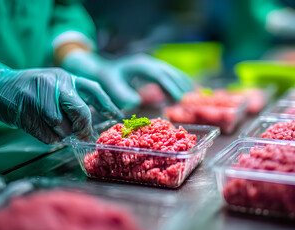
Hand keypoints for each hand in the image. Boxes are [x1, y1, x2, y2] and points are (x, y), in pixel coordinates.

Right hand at [0, 61, 122, 143]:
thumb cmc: (31, 90)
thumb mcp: (54, 87)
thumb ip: (72, 101)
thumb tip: (92, 127)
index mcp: (65, 77)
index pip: (94, 90)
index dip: (108, 105)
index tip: (117, 118)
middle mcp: (54, 83)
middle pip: (80, 111)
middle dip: (84, 128)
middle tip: (84, 136)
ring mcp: (38, 96)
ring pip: (62, 126)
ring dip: (61, 134)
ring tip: (53, 128)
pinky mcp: (24, 110)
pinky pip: (46, 135)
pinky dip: (48, 138)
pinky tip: (41, 129)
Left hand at [61, 51, 192, 109]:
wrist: (100, 70)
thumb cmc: (105, 81)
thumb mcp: (111, 88)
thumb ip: (121, 96)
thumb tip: (135, 102)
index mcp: (140, 66)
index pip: (159, 76)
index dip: (170, 87)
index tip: (179, 99)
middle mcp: (147, 63)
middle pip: (169, 72)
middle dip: (180, 85)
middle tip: (190, 99)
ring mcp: (151, 64)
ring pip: (171, 72)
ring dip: (182, 83)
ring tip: (193, 95)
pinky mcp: (152, 69)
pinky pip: (168, 74)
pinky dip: (177, 82)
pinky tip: (185, 90)